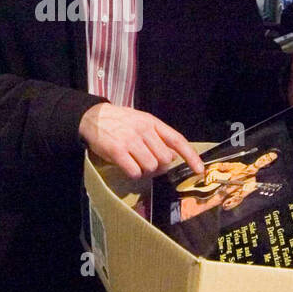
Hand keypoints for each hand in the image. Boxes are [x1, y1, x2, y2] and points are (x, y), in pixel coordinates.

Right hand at [78, 103, 203, 178]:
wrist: (93, 117)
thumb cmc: (120, 122)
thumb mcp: (141, 122)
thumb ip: (157, 136)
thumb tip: (173, 155)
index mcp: (152, 122)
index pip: (177, 140)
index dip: (190, 156)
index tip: (199, 170)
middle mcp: (144, 130)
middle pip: (164, 159)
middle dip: (159, 166)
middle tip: (147, 162)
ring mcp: (131, 140)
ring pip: (151, 167)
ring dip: (144, 170)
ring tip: (135, 162)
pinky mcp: (118, 151)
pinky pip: (134, 172)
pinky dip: (133, 174)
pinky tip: (127, 166)